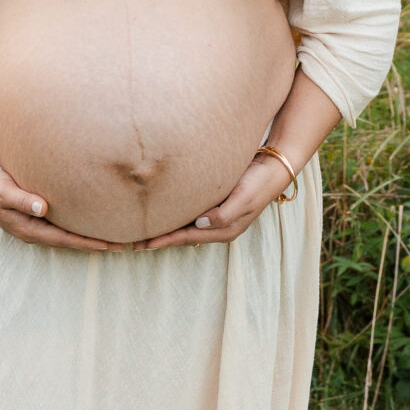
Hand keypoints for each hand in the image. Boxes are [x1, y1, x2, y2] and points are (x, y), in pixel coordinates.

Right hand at [0, 158, 117, 252]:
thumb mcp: (3, 191)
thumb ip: (23, 200)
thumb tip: (43, 208)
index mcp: (29, 228)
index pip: (63, 239)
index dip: (85, 243)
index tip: (107, 245)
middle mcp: (35, 231)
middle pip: (70, 242)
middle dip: (94, 245)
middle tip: (121, 246)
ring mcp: (36, 226)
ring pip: (67, 236)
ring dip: (88, 238)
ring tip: (112, 239)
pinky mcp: (37, 217)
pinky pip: (62, 226)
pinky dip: (77, 228)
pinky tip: (90, 223)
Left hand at [142, 152, 294, 250]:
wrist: (275, 165)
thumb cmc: (260, 181)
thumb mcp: (244, 198)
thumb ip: (223, 214)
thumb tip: (198, 224)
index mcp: (225, 229)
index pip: (188, 237)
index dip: (165, 241)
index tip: (143, 244)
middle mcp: (218, 226)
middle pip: (183, 236)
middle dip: (160, 239)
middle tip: (134, 243)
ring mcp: (217, 216)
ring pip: (185, 227)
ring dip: (166, 229)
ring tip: (143, 232)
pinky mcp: (216, 203)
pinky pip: (190, 214)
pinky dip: (175, 216)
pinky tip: (164, 213)